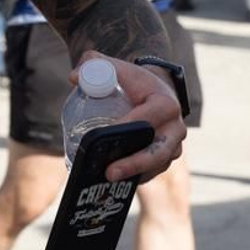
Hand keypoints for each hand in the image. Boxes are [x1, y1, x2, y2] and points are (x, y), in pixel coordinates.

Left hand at [70, 52, 185, 183]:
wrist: (153, 90)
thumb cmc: (132, 80)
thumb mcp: (114, 67)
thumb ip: (93, 64)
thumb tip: (74, 78)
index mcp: (165, 103)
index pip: (148, 118)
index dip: (129, 126)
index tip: (108, 135)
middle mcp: (175, 127)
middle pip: (158, 150)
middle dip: (134, 163)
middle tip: (108, 172)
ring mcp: (173, 145)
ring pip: (157, 164)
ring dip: (134, 174)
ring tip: (107, 181)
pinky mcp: (165, 158)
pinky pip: (153, 172)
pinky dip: (135, 177)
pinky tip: (115, 184)